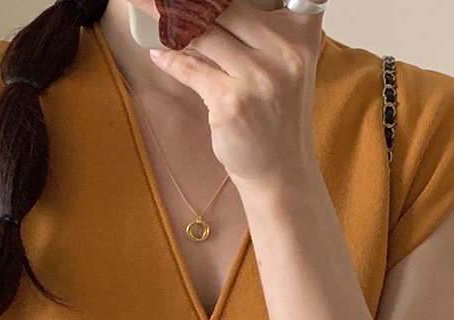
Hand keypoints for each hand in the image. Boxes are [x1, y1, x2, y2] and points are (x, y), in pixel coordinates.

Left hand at [137, 0, 326, 187]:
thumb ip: (259, 34)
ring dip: (171, 22)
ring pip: (205, 35)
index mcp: (301, 34)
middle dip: (188, 2)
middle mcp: (285, 52)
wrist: (279, 170)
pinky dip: (172, 60)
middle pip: (227, 7)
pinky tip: (158, 54)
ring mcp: (258, 78)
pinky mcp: (232, 101)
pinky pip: (193, 69)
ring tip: (151, 12)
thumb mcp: (282, 66)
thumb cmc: (275, 118)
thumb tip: (206, 9)